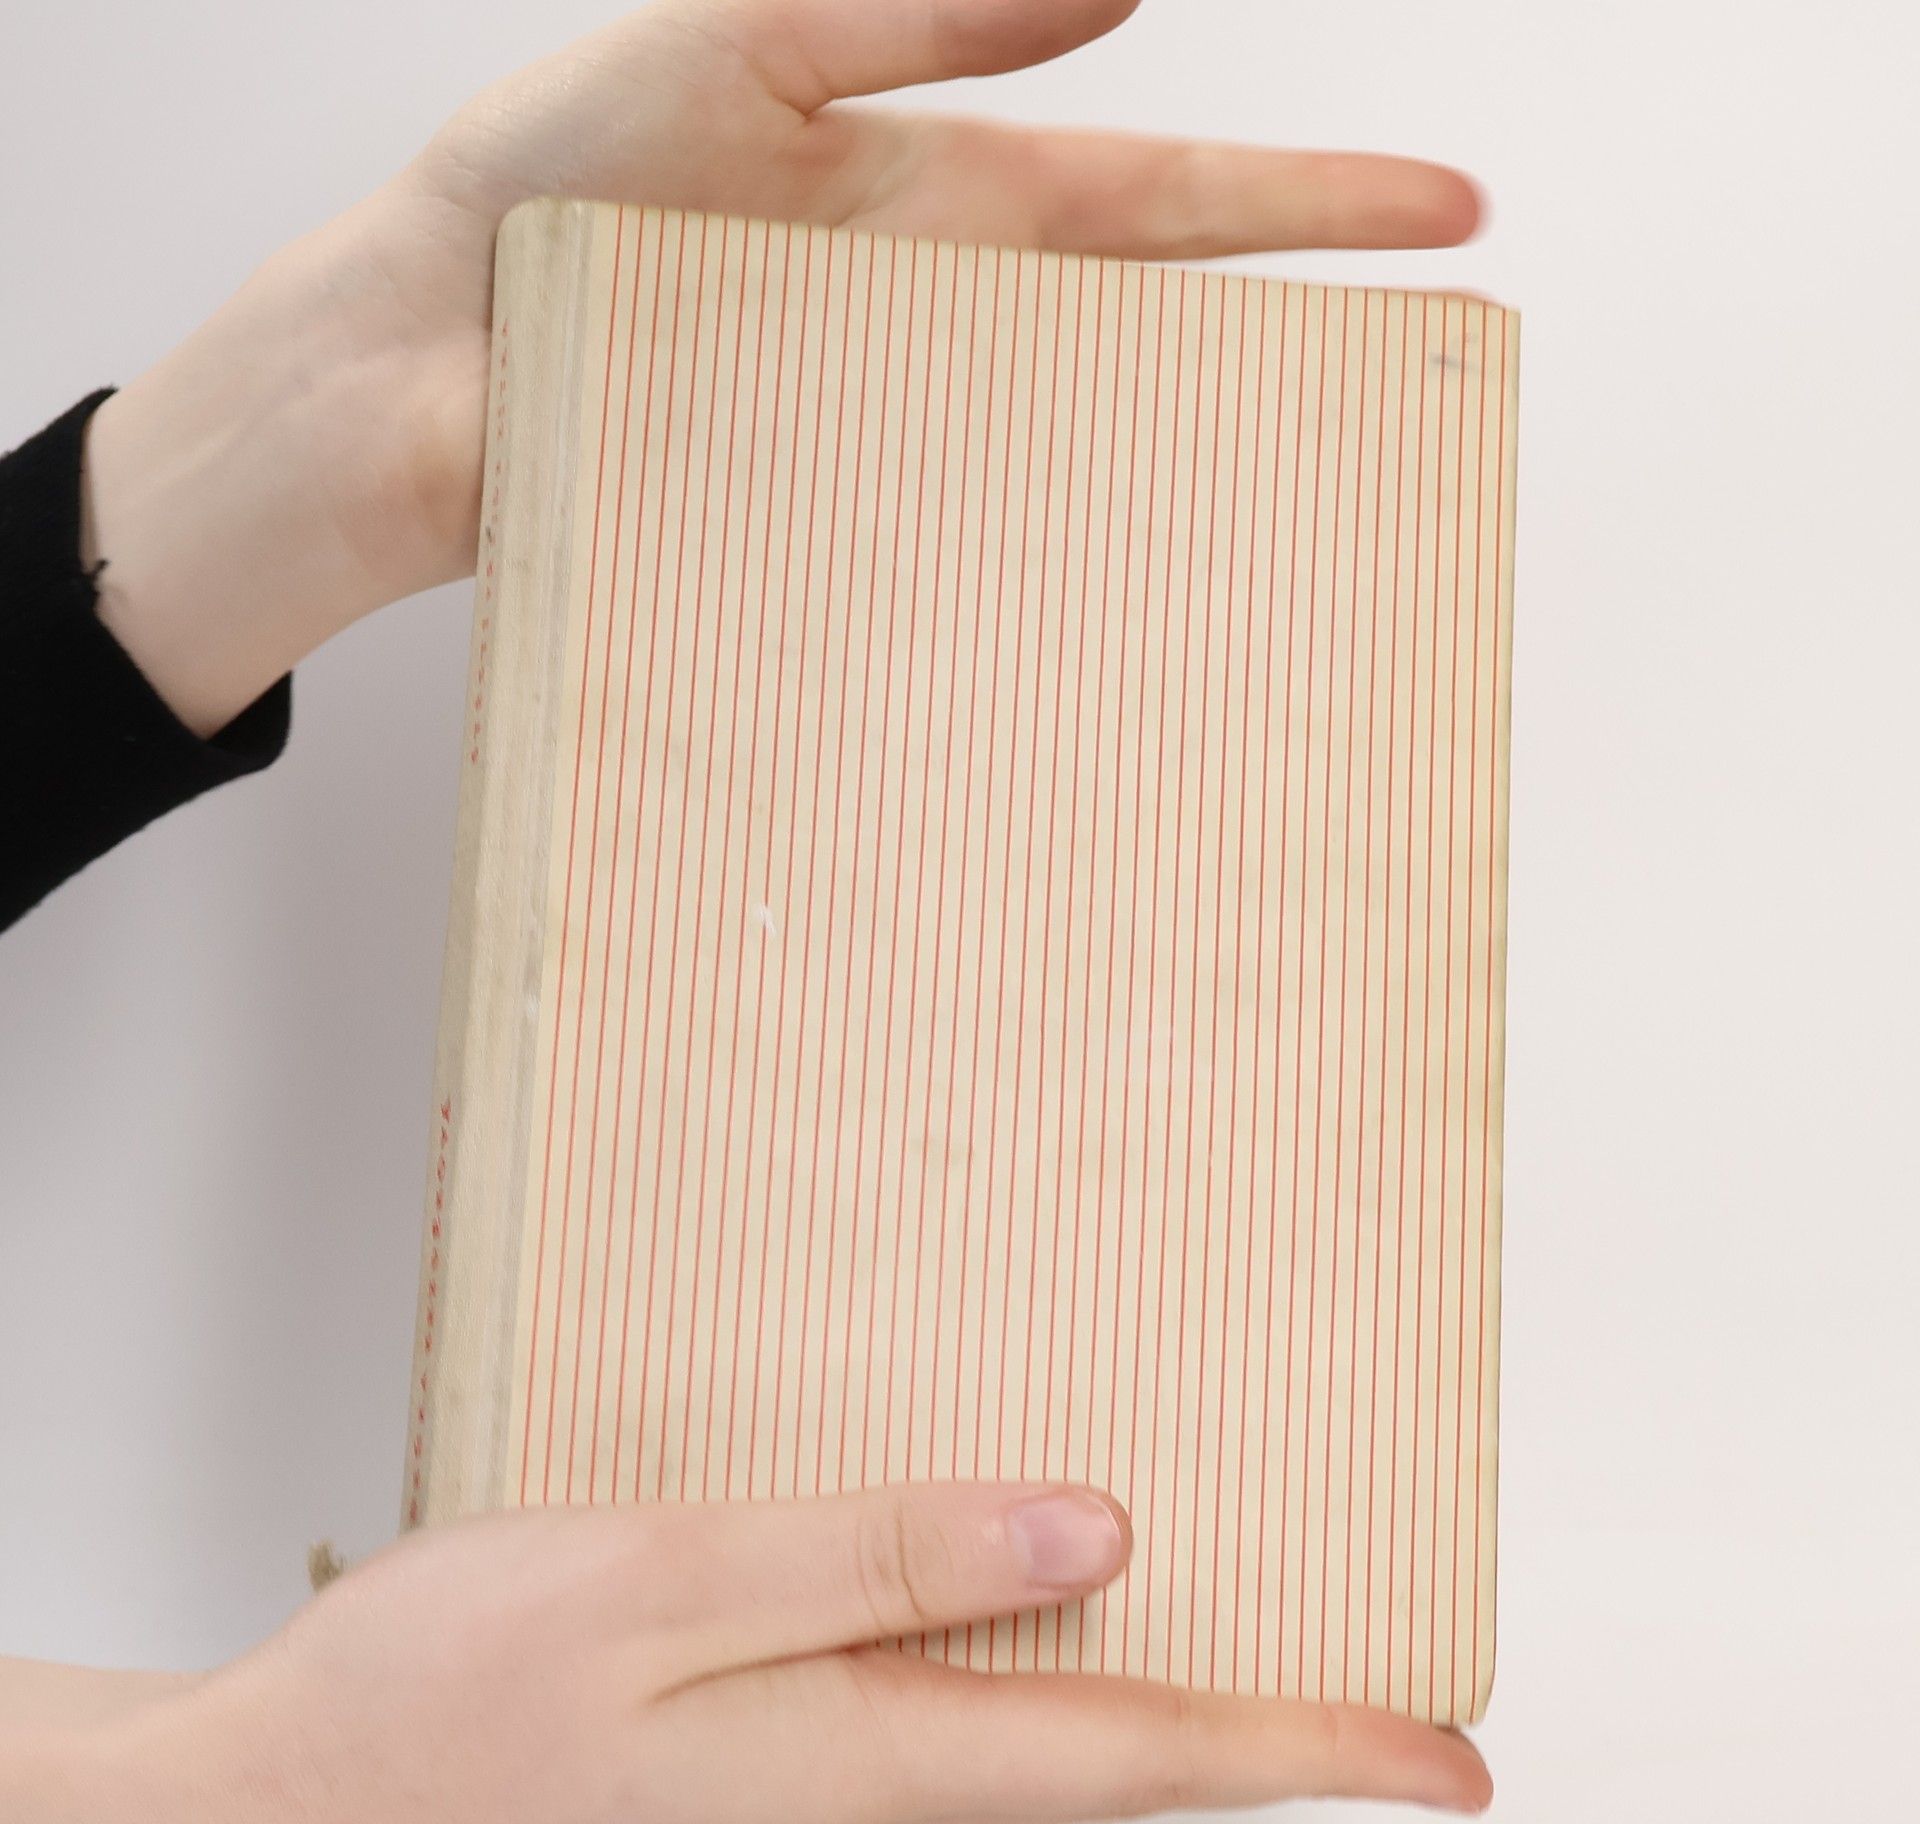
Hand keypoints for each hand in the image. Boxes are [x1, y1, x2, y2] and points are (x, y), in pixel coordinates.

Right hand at [6, 1484, 1487, 1823]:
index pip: (1143, 1753)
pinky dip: (1039, 1663)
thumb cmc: (446, 1704)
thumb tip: (1100, 1529)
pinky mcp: (745, 1742)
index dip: (1314, 1745)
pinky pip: (944, 1703)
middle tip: (1395, 1711)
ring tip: (1260, 1653)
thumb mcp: (670, 1592)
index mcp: (865, 1750)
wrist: (280, 1811)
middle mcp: (856, 1775)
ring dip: (1167, 1699)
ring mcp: (800, 1768)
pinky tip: (1034, 1612)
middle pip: (1115, 1759)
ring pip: (1040, 1735)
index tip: (1453, 1759)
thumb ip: (887, 1555)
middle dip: (1274, 1729)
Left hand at [79, 0, 1477, 734]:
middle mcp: (931, 328)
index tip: (1444, 213)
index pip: (1153, 191)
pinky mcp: (828, 532)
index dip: (1300, 199)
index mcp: (926, 202)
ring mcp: (890, 437)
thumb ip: (906, 13)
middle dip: (1305, 302)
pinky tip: (1127, 581)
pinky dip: (1039, 561)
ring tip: (1335, 472)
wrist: (399, 363)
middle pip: (1153, 314)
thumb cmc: (532, 200)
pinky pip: (961, 550)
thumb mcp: (727, 47)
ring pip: (1080, 441)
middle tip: (1455, 320)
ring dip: (1200, 450)